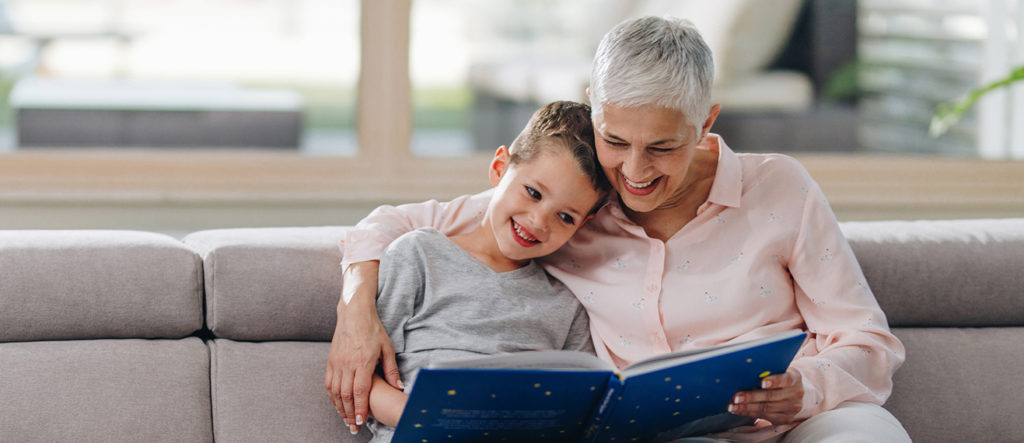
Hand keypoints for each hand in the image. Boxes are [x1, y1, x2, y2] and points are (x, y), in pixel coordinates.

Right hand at [324, 261, 401, 433]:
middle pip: (346, 395)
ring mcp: (337, 362)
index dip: (359, 409)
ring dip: (339, 408)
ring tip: (345, 420)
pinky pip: (328, 383)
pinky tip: (337, 404)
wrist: (354, 313)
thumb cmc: (373, 329)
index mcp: (363, 362)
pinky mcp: (330, 361)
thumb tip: (399, 387)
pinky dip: (332, 397)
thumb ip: (391, 370)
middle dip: (349, 414)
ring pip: (335, 391)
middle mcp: (347, 364)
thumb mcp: (387, 348)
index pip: (360, 391)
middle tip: (353, 427)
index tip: (360, 422)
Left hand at [727, 368, 803, 425]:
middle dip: (751, 397)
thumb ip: (768, 371)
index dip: (774, 381)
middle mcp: (796, 394)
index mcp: (795, 378)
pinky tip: (738, 410)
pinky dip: (748, 413)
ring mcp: (792, 409)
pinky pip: (764, 416)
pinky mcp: (785, 419)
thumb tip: (745, 372)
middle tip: (736, 397)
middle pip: (771, 396)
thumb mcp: (780, 371)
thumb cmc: (782, 378)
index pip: (785, 379)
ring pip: (766, 408)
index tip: (761, 382)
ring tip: (733, 406)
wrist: (799, 394)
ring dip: (746, 407)